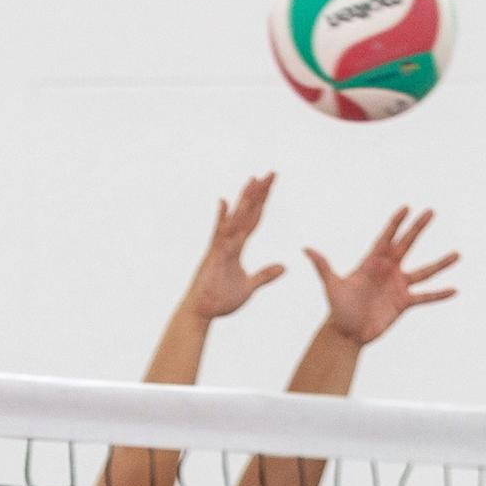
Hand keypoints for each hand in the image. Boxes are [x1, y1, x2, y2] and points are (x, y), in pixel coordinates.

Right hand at [185, 174, 285, 320]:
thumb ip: (265, 275)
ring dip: (245, 200)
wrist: (201, 312)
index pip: (254, 219)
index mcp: (237, 246)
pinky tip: (225, 202)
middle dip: (259, 193)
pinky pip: (219, 235)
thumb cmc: (220, 299)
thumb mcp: (249, 286)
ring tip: (254, 180)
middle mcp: (228, 241)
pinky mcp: (213, 256)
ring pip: (235, 219)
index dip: (263, 202)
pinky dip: (222, 219)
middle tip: (271, 173)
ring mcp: (219, 247)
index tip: (271, 184)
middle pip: (247, 212)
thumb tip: (284, 267)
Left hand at [304, 207, 459, 347]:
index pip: (386, 237)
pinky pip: (425, 297)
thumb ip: (322, 266)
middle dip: (418, 228)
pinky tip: (455, 290)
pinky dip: (439, 295)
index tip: (406, 207)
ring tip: (457, 254)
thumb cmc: (337, 309)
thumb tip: (306, 249)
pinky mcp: (404, 303)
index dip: (395, 223)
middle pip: (407, 245)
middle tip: (431, 212)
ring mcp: (398, 286)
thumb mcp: (331, 286)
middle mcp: (388, 270)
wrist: (346, 334)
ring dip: (440, 264)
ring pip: (423, 271)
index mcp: (371, 262)